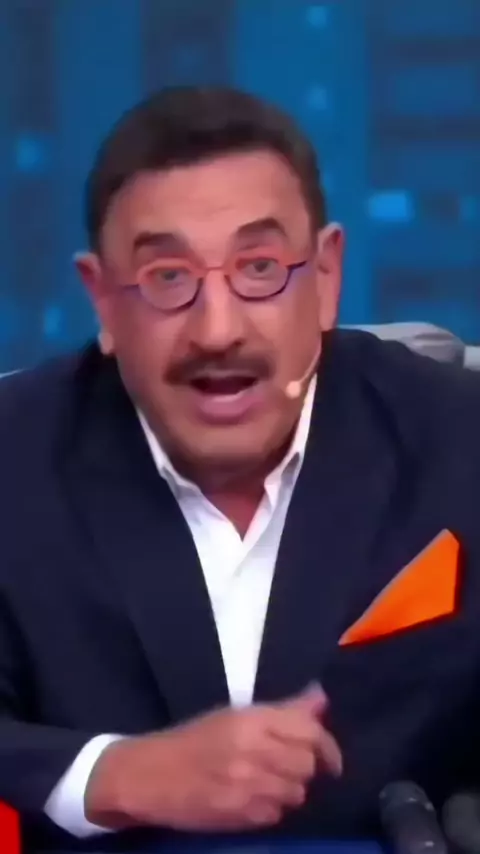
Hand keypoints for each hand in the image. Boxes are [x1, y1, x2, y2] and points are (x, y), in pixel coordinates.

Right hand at [85, 685, 341, 831]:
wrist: (151, 775)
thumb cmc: (194, 739)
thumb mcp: (235, 715)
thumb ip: (282, 711)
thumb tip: (320, 699)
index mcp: (251, 720)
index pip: (308, 732)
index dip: (326, 745)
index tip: (329, 758)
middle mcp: (253, 751)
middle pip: (306, 765)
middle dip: (304, 767)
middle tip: (286, 764)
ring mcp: (246, 786)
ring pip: (295, 793)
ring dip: (289, 789)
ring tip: (267, 780)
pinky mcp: (239, 816)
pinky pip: (276, 814)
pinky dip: (272, 808)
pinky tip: (253, 797)